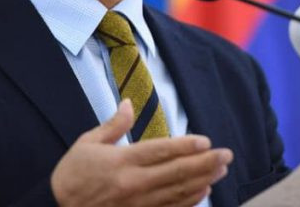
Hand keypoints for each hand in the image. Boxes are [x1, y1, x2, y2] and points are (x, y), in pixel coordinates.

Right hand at [50, 99, 232, 206]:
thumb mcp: (87, 143)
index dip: (185, 146)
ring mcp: (138, 204)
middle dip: (205, 163)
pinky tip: (204, 191)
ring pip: (178, 192)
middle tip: (226, 155)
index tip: (206, 141)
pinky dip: (190, 201)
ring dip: (203, 180)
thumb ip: (113, 124)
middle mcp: (133, 184)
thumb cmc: (73, 175)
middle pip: (176, 173)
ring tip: (221, 170)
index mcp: (121, 162)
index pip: (160, 152)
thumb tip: (128, 102)